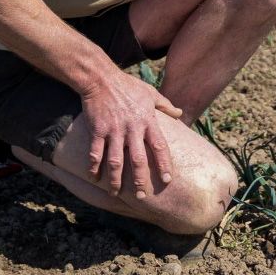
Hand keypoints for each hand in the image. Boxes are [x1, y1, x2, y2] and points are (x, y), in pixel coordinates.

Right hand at [78, 71, 182, 200]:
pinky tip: (95, 178)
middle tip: (142, 196)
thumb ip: (166, 105)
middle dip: (140, 179)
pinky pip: (96, 152)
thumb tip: (180, 112)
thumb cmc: (128, 85)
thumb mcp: (151, 93)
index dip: (164, 164)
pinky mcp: (98, 130)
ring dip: (116, 179)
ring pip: (116, 161)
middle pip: (138, 159)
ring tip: (116, 193)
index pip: (159, 146)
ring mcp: (114, 130)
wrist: (101, 78)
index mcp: (147, 120)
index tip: (167, 180)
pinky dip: (95, 167)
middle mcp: (132, 128)